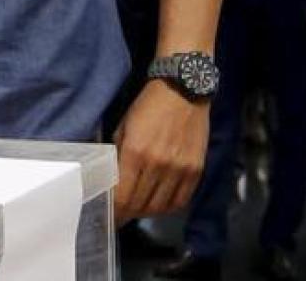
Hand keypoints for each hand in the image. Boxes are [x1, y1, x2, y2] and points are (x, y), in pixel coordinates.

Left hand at [112, 80, 208, 221]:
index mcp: (136, 152)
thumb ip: (117, 156)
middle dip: (127, 213)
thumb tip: (110, 181)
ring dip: (146, 212)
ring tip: (139, 208)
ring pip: (160, 207)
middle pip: (140, 205)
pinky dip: (168, 207)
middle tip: (121, 214)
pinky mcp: (196, 169)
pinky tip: (159, 203)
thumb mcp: (123, 127)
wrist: (183, 90)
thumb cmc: (148, 106)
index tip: (109, 215)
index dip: (114, 212)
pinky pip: (181, 201)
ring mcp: (180, 169)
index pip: (122, 197)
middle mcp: (159, 164)